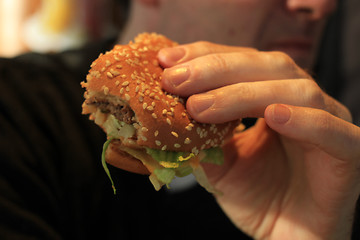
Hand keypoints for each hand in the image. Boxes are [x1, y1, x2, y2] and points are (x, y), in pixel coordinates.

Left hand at [158, 42, 359, 239]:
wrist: (287, 236)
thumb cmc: (257, 196)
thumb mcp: (219, 162)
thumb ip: (200, 136)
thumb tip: (165, 112)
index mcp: (273, 96)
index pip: (241, 62)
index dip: (205, 57)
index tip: (167, 61)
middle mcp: (301, 101)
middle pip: (266, 66)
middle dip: (216, 69)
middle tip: (175, 80)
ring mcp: (327, 121)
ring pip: (294, 90)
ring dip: (243, 93)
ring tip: (200, 106)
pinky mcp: (348, 151)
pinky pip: (329, 129)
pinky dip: (302, 120)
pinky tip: (272, 116)